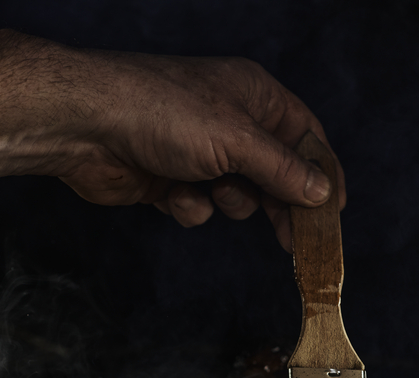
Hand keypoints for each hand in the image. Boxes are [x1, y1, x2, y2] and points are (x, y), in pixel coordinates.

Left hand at [0, 30, 346, 250]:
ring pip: (239, 195)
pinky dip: (191, 207)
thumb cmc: (161, 113)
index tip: (333, 211)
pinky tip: (173, 195)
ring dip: (230, 202)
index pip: (305, 136)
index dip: (323, 172)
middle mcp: (230, 123)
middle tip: (294, 238)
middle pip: (276, 172)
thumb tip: (321, 192)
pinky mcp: (170, 181)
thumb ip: (283, 169)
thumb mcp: (237, 140)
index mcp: (254, 97)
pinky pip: (200, 207)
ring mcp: (199, 153)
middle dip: (281, 203)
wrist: (86, 127)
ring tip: (214, 191)